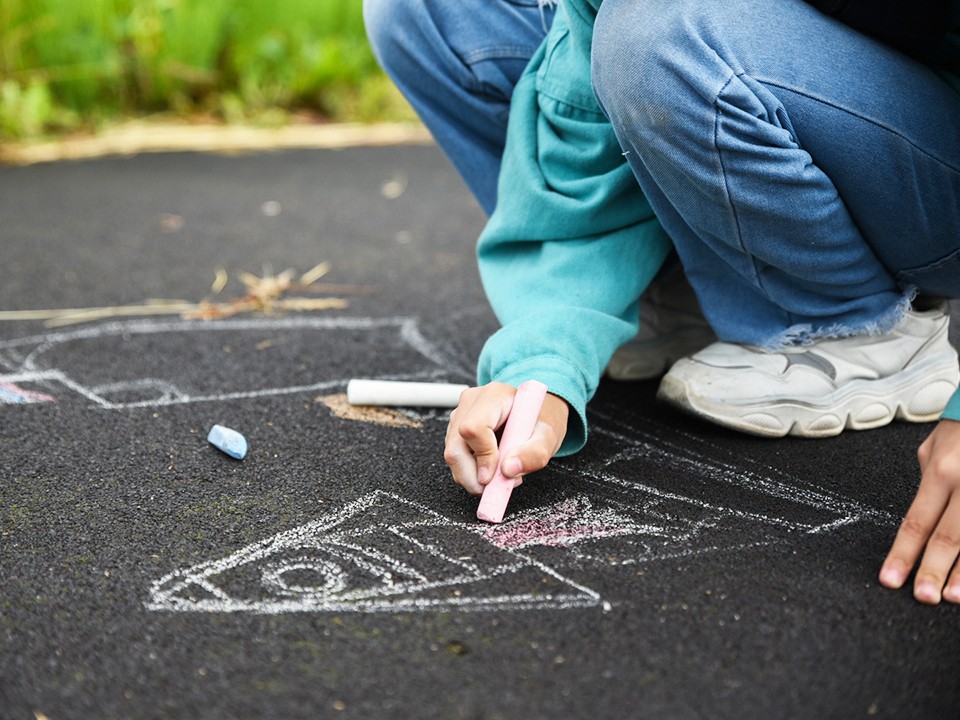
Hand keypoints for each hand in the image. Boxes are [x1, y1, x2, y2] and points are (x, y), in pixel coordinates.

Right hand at [443, 382, 568, 494]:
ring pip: (453, 456)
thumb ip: (534, 453)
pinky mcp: (455, 429)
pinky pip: (455, 457)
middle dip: (473, 476)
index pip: (473, 428)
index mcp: (495, 396)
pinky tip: (491, 469)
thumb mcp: (549, 437)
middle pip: (456, 446)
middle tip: (496, 487)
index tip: (496, 475)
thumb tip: (508, 470)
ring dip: (473, 476)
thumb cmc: (541, 421)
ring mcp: (460, 414)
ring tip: (500, 475)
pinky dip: (471, 472)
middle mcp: (472, 402)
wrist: (534, 414)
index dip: (482, 456)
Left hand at [880, 419, 959, 603]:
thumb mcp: (934, 447)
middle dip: (933, 571)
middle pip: (948, 537)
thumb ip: (927, 481)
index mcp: (942, 472)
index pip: (917, 522)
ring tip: (953, 598)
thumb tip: (920, 515)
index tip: (890, 579)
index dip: (902, 553)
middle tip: (922, 596)